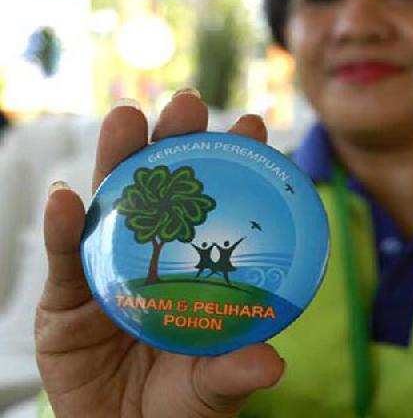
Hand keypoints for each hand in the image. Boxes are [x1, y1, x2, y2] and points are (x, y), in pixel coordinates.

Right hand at [35, 91, 283, 416]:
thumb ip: (232, 374)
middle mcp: (152, 259)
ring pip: (111, 207)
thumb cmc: (177, 408)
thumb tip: (269, 364)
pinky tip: (67, 197)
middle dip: (173, 143)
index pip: (216, 208)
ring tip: (127, 120)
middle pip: (161, 192)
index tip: (253, 123)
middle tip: (187, 103)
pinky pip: (64, 258)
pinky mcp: (65, 298)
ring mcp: (107, 271)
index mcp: (194, 270)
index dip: (233, 165)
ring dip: (117, 160)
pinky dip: (64, 227)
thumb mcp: (210, 389)